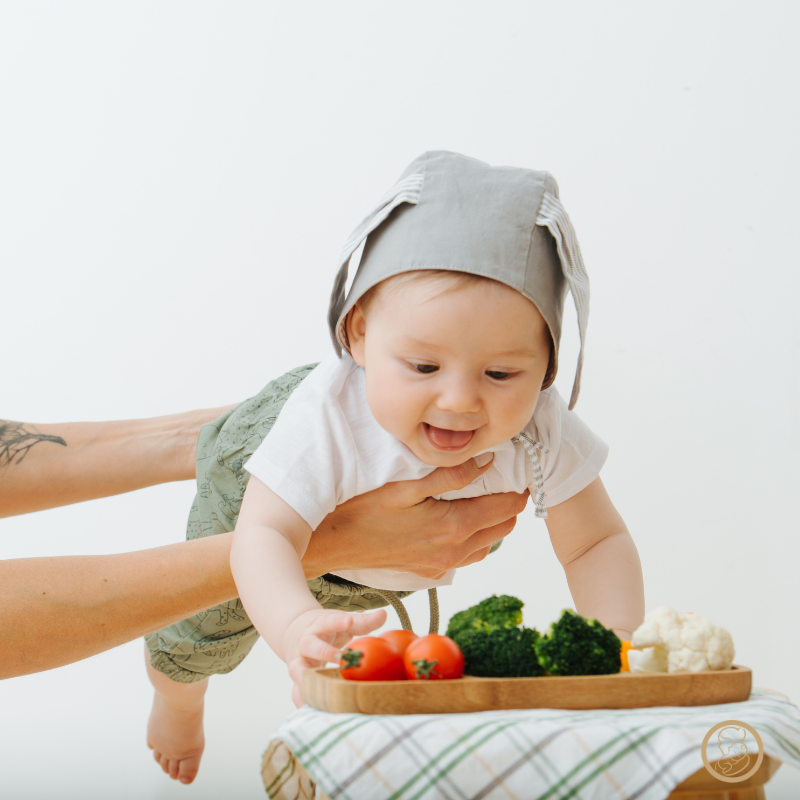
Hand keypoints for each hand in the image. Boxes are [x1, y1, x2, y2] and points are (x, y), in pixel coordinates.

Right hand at [284, 608, 386, 706]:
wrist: (295, 633)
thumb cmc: (325, 628)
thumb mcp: (341, 622)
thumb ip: (363, 621)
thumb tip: (384, 614)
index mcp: (318, 626)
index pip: (328, 621)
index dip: (338, 621)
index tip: (349, 621)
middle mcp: (305, 643)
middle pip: (311, 645)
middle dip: (324, 652)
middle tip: (340, 658)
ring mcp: (298, 661)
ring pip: (298, 670)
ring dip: (308, 680)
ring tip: (322, 690)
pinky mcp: (297, 678)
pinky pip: (295, 691)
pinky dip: (301, 700)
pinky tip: (309, 710)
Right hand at [304, 457, 528, 579]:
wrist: (334, 544)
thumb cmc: (364, 510)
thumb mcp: (408, 484)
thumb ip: (451, 474)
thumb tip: (487, 461)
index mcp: (453, 528)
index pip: (506, 508)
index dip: (518, 487)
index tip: (519, 468)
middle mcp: (454, 552)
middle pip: (503, 527)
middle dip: (509, 503)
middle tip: (504, 477)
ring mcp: (442, 566)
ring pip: (487, 544)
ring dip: (492, 521)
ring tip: (484, 494)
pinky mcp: (430, 571)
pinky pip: (466, 555)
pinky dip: (474, 537)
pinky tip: (459, 518)